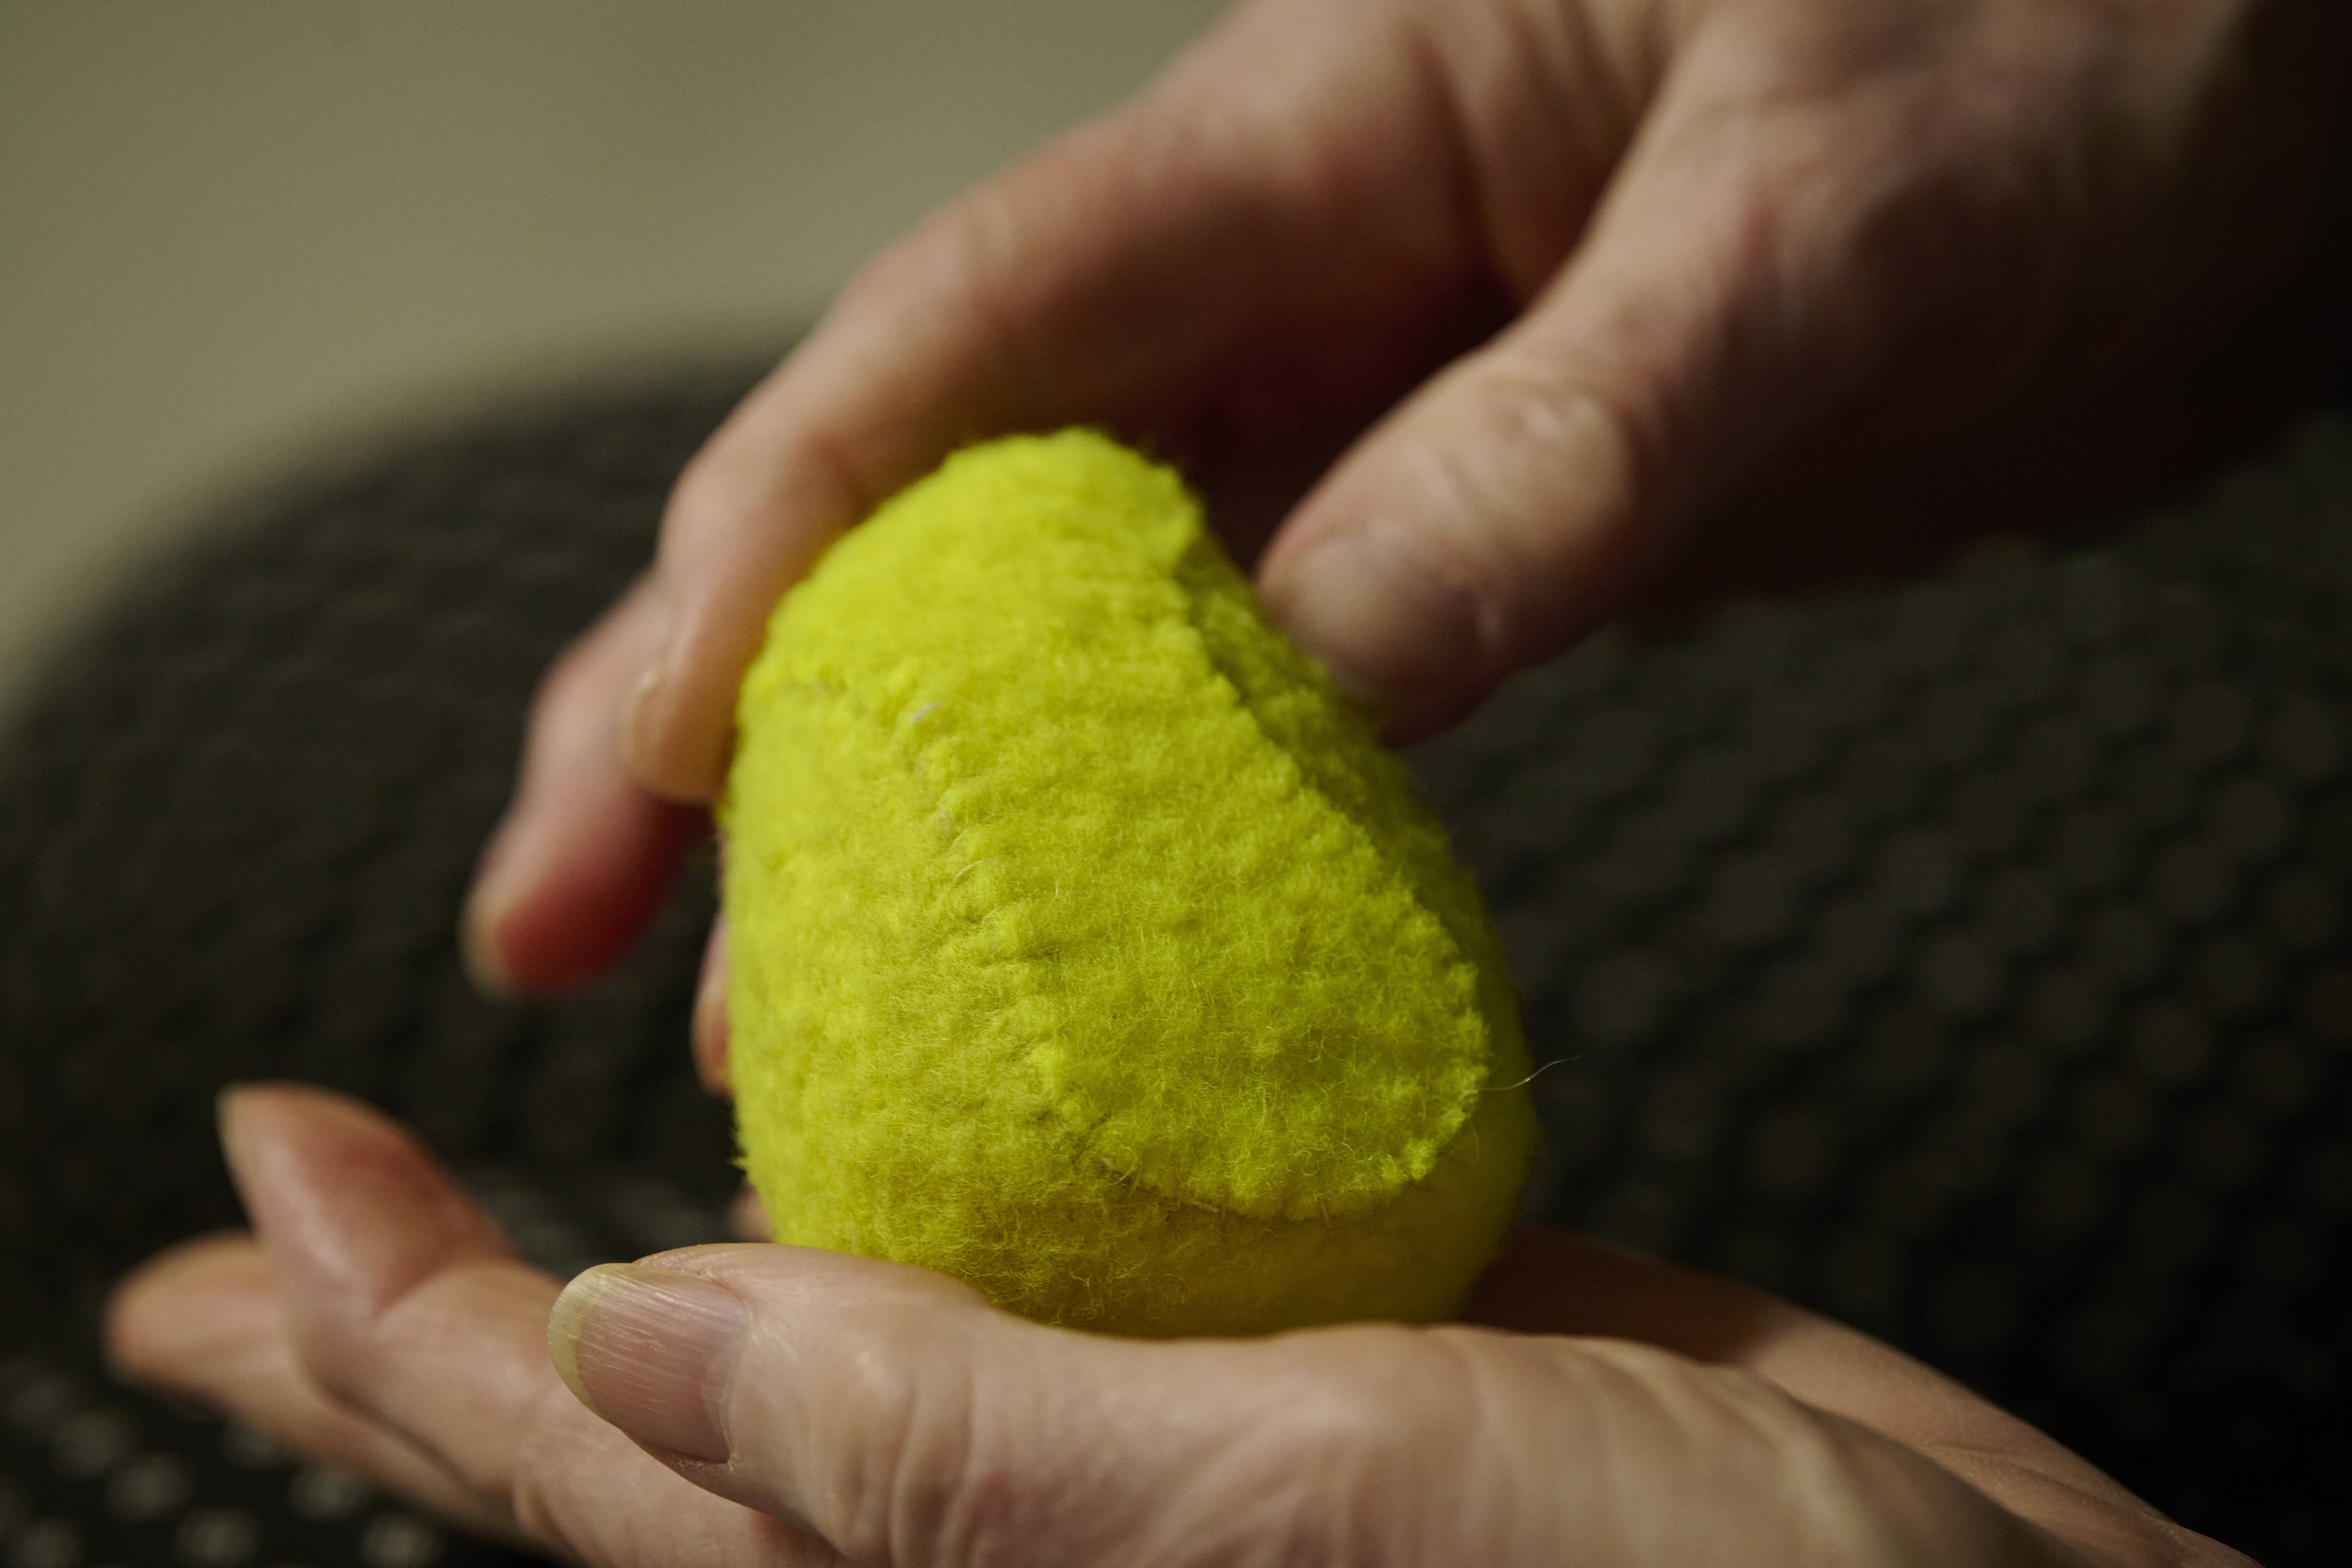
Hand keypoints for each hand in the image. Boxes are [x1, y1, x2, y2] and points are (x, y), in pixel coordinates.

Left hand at [108, 1085, 2243, 1565]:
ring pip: (828, 1329)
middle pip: (667, 1418)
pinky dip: (915, 1183)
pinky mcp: (1292, 1356)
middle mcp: (1034, 1539)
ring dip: (662, 1237)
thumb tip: (660, 1332)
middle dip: (447, 1315)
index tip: (244, 1204)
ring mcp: (1161, 1444)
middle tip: (273, 1198)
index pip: (602, 1472)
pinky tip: (846, 1123)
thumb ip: (974, 1455)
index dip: (395, 1340)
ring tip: (505, 1162)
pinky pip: (1034, 1268)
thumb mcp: (1330, 1523)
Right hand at [462, 0, 2349, 994]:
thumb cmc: (2068, 39)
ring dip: (922, 803)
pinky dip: (1157, 821)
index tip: (640, 752)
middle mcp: (1302, 275)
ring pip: (1073, 615)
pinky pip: (1257, 679)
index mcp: (1321, 133)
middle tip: (592, 933)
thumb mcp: (1804, 247)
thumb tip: (1305, 674)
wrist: (2240, 77)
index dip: (773, 546)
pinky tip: (1078, 949)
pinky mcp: (1474, 515)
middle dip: (740, 710)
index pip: (969, 346)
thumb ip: (1554, 457)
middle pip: (945, 497)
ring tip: (784, 1002)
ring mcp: (1374, 405)